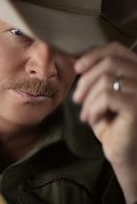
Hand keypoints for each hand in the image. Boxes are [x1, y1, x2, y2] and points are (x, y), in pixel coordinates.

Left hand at [73, 42, 136, 203]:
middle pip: (109, 62)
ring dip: (88, 99)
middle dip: (86, 80)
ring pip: (106, 80)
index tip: (78, 68)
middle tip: (76, 99)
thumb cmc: (113, 125)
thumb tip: (79, 63)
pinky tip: (92, 120)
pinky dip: (93, 108)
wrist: (125, 154)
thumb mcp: (103, 96)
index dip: (94, 54)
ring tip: (84, 115)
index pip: (117, 49)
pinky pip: (107, 96)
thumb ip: (98, 77)